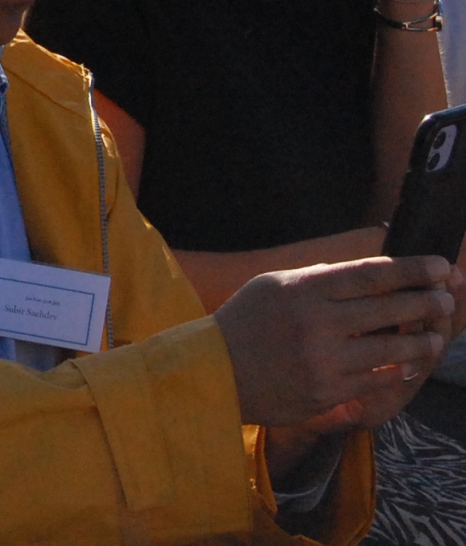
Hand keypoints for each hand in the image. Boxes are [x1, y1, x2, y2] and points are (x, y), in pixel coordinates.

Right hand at [214, 256, 455, 430]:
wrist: (214, 372)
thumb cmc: (245, 323)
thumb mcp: (273, 286)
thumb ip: (317, 278)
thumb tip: (367, 272)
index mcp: (302, 290)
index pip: (370, 274)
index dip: (411, 269)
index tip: (439, 265)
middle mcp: (316, 323)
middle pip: (388, 309)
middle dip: (425, 301)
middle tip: (447, 297)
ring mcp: (323, 360)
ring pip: (390, 348)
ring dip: (420, 340)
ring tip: (435, 334)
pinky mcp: (326, 392)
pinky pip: (375, 379)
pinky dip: (397, 369)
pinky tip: (408, 362)